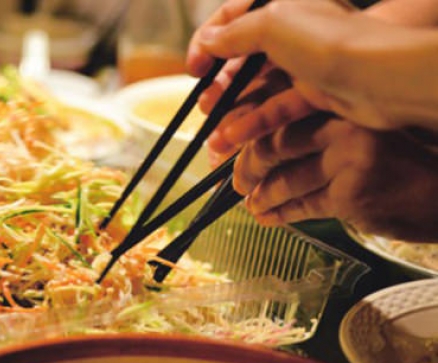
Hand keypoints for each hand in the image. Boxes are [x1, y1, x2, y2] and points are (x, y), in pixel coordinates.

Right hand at [186, 0, 437, 132]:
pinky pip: (275, 108)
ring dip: (232, 112)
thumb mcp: (269, 24)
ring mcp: (304, 64)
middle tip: (204, 104)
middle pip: (242, 58)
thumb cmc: (327, 43)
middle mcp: (293, 31)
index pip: (231, 17)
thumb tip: (207, 41)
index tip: (193, 68)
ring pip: (257, 88)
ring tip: (214, 136)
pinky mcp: (314, 93)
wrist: (379, 78)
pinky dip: (253, 124)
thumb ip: (231, 32)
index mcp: (282, 4)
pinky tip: (233, 139)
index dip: (206, 42)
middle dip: (218, 85)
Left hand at [234, 115, 437, 241]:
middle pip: (275, 144)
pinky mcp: (352, 192)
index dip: (242, 132)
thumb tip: (245, 143)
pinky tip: (269, 217)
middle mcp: (344, 122)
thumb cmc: (391, 162)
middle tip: (236, 183)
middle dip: (247, 168)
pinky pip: (304, 204)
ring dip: (262, 196)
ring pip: (286, 179)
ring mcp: (349, 157)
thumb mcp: (350, 131)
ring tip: (252, 204)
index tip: (220, 146)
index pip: (276, 111)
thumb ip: (309, 130)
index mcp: (339, 100)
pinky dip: (280, 213)